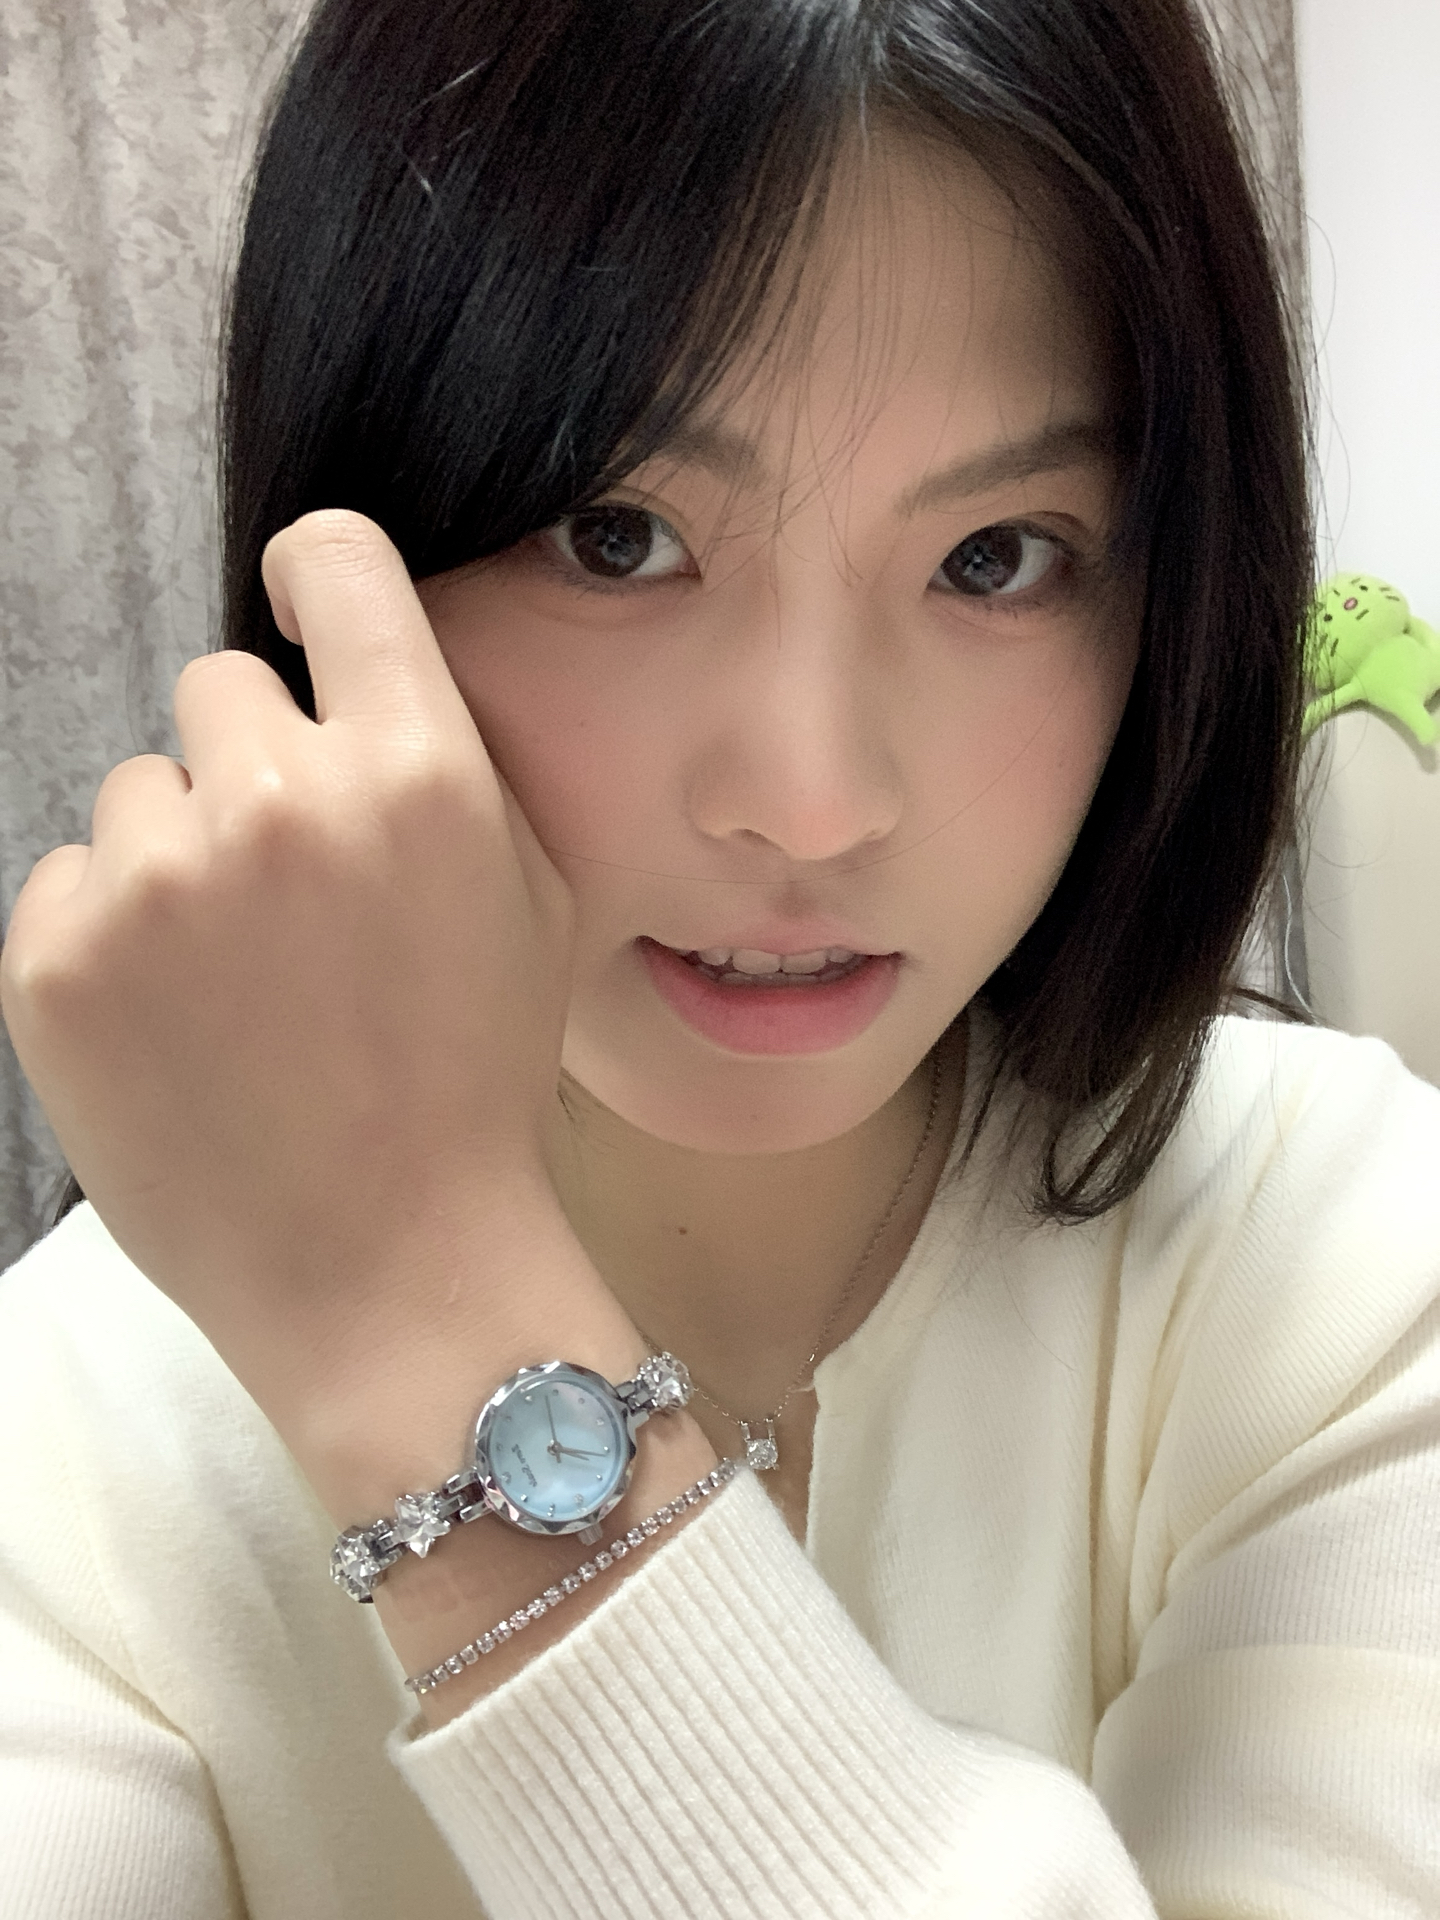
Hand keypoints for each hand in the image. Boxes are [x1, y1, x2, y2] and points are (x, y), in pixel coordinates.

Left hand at [0, 511, 579, 1430]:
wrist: (386, 1264)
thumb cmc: (474, 1082)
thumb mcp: (528, 902)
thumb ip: (449, 766)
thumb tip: (358, 675)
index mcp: (416, 771)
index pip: (337, 558)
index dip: (315, 576)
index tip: (304, 619)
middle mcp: (276, 798)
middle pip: (220, 682)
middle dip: (254, 762)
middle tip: (289, 889)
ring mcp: (153, 878)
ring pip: (139, 790)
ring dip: (180, 856)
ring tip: (234, 982)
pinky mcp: (54, 960)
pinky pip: (68, 880)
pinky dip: (109, 935)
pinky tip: (173, 1023)